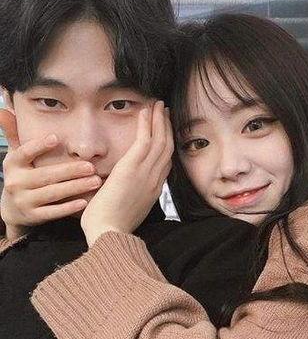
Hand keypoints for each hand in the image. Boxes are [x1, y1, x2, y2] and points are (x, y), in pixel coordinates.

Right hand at [0, 109, 100, 239]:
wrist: (14, 209)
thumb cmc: (23, 175)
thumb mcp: (17, 156)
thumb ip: (14, 134)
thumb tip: (4, 110)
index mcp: (12, 164)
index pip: (24, 153)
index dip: (38, 146)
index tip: (56, 138)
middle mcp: (15, 183)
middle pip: (46, 175)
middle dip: (70, 171)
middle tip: (91, 166)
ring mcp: (24, 201)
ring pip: (52, 193)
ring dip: (75, 187)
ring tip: (96, 181)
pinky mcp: (34, 216)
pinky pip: (52, 212)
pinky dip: (68, 207)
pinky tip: (85, 201)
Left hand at [81, 101, 172, 245]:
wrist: (109, 234)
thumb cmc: (112, 227)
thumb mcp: (129, 210)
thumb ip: (133, 196)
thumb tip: (127, 189)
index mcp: (154, 189)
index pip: (166, 162)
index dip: (167, 144)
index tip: (165, 131)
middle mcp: (155, 179)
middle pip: (167, 147)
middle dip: (167, 127)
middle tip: (165, 111)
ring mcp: (146, 172)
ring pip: (159, 140)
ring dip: (159, 120)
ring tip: (159, 105)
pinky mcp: (133, 167)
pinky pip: (145, 140)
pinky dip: (147, 124)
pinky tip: (146, 111)